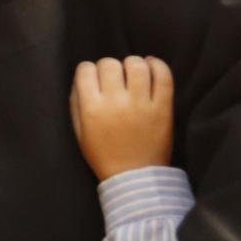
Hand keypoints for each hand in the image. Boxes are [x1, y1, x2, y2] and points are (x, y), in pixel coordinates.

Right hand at [70, 56, 172, 179]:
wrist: (135, 176)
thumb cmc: (103, 155)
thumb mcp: (79, 133)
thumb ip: (76, 104)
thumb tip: (82, 78)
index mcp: (92, 109)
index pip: (86, 70)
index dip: (88, 71)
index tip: (93, 79)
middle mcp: (115, 103)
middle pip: (109, 64)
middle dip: (108, 67)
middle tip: (113, 79)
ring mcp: (141, 105)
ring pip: (136, 64)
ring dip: (132, 64)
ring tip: (132, 73)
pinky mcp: (163, 108)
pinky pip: (163, 76)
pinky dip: (157, 65)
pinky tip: (151, 66)